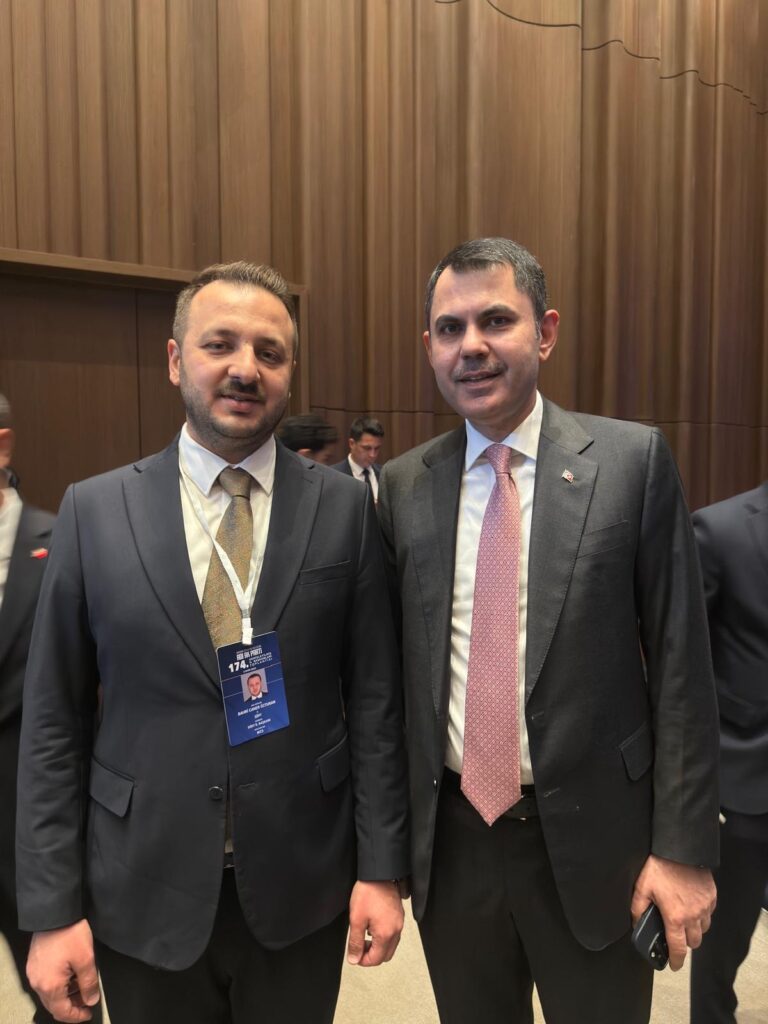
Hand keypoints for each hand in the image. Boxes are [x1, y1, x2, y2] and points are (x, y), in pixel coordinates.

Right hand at [27, 919, 100, 1021]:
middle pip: (54, 1005)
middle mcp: (38, 983)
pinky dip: (58, 984)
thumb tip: (91, 1000)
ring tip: (81, 985)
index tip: (88, 1014)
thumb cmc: (70, 934)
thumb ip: (89, 983)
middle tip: (87, 1001)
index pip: (62, 1012)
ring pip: (49, 994)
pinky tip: (70, 974)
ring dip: (65, 995)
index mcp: (50, 986)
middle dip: (71, 1006)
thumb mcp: (86, 959)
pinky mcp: (34, 963)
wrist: (54, 912)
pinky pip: (45, 982)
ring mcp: (34, 973)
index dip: (76, 1016)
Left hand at [346, 880, 403, 966]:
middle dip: (371, 955)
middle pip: (385, 956)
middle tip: (359, 947)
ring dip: (378, 946)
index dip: (363, 961)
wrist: (378, 874)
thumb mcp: (356, 920)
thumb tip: (354, 959)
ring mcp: (399, 922)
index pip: (376, 959)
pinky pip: (393, 934)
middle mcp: (396, 930)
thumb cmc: (367, 893)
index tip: (354, 955)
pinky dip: (383, 937)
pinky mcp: (399, 915)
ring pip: (391, 946)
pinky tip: (372, 927)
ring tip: (364, 936)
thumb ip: (355, 942)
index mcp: (386, 933)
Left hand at [631, 854, 715, 970]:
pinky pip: (709, 913)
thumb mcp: (641, 887)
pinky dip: (702, 915)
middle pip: (694, 942)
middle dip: (685, 943)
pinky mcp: (712, 896)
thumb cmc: (659, 867)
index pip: (678, 948)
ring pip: (703, 929)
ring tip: (683, 920)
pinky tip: (692, 906)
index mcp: (675, 917)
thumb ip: (637, 908)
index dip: (676, 960)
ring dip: (695, 929)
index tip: (673, 965)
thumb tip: (636, 924)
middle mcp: (693, 915)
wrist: (680, 848)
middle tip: (675, 936)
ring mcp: (705, 906)